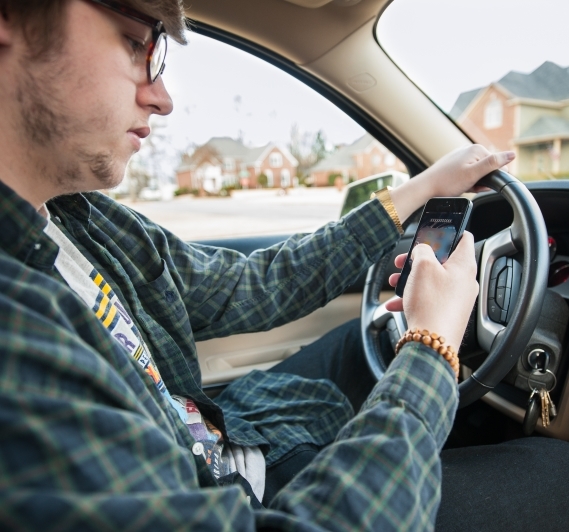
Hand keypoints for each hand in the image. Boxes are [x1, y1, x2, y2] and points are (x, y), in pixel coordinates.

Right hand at [385, 232, 478, 349]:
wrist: (432, 342)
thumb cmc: (432, 304)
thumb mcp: (423, 266)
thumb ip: (422, 250)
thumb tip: (423, 249)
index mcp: (464, 265)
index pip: (464, 238)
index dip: (448, 231)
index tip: (433, 231)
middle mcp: (464, 282)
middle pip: (442, 261)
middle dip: (419, 260)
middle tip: (404, 261)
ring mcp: (456, 299)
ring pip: (432, 281)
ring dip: (412, 279)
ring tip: (396, 283)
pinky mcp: (446, 313)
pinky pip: (428, 299)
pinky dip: (412, 297)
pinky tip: (395, 303)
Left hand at [389, 145, 514, 222]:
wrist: (426, 187)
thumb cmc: (447, 182)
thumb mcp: (474, 174)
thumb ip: (494, 163)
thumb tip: (512, 154)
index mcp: (477, 149)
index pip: (498, 164)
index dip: (493, 178)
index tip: (481, 184)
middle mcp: (470, 150)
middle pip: (487, 169)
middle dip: (483, 181)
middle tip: (470, 187)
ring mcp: (462, 158)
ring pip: (478, 174)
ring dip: (475, 183)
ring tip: (463, 187)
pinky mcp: (456, 166)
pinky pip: (469, 175)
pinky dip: (468, 183)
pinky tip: (461, 187)